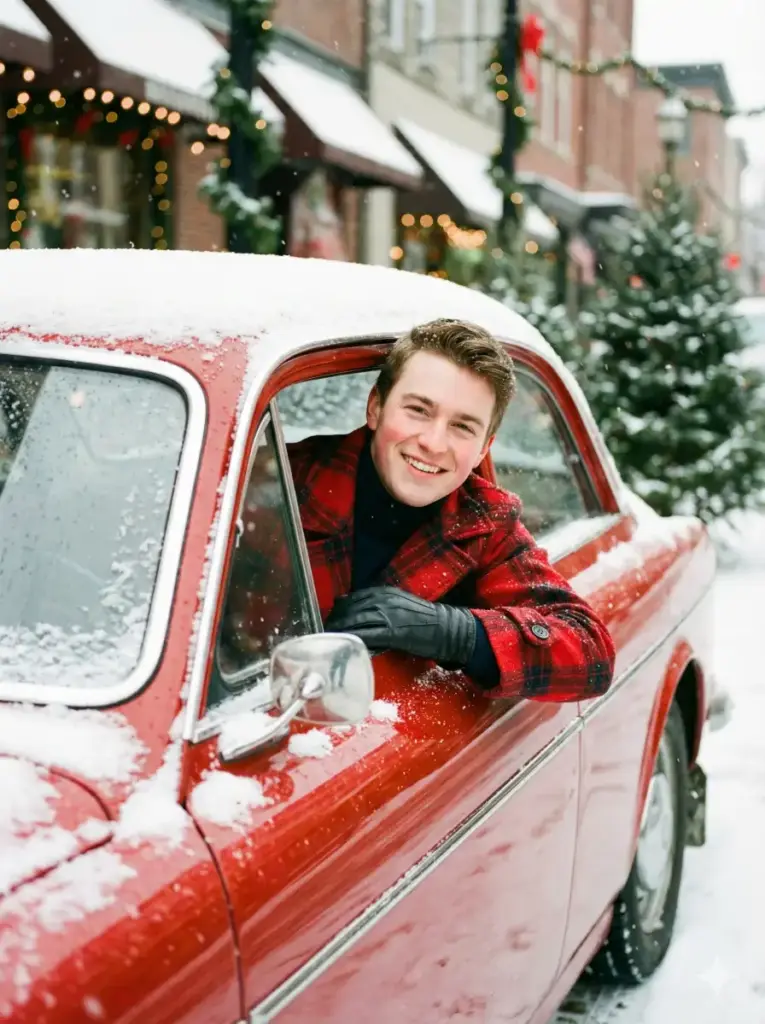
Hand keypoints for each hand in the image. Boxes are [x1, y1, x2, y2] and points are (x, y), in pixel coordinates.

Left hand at [325, 586, 475, 666]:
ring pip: (356, 621)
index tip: (331, 619)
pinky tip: (346, 645)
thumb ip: (379, 606)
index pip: (353, 598)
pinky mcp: (393, 632)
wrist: (447, 629)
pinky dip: (355, 639)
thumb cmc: (424, 620)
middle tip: (326, 631)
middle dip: (335, 620)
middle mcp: (384, 600)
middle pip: (350, 608)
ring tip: (330, 639)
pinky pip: (368, 635)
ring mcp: (388, 615)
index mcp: (385, 592)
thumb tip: (355, 613)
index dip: (339, 610)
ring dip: (340, 631)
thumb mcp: (399, 605)